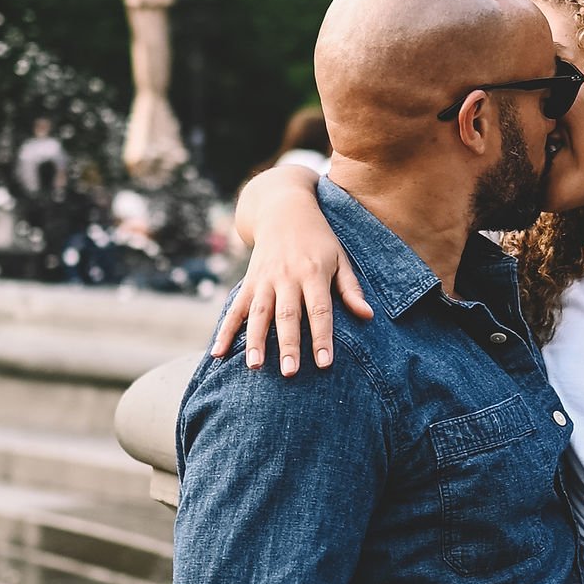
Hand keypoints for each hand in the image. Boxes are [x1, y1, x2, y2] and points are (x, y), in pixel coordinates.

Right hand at [211, 171, 370, 376]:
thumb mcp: (340, 257)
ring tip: (255, 367)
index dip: (322, 337)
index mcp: (313, 273)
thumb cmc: (319, 239)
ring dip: (255, 341)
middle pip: (287, 315)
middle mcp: (286, 277)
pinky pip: (235, 309)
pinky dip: (225, 331)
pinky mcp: (248, 282)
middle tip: (289, 373)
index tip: (324, 363)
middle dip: (288, 345)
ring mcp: (264, 280)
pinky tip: (216, 353)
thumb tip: (368, 316)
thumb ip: (351, 289)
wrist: (283, 209)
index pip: (319, 310)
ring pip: (258, 314)